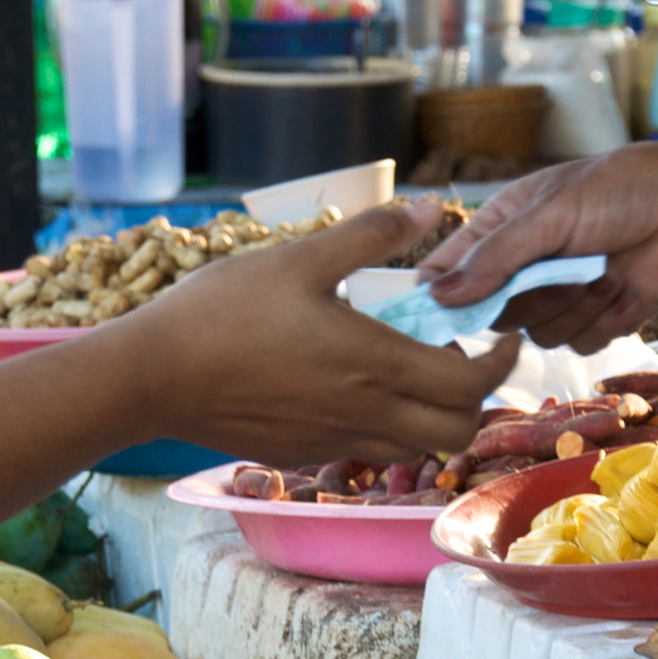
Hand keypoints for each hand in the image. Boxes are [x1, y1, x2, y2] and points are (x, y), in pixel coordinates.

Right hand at [116, 199, 520, 465]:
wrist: (154, 378)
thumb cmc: (222, 312)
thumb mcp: (299, 258)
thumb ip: (370, 234)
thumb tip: (429, 207)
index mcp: (375, 364)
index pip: (472, 384)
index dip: (500, 361)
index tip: (502, 333)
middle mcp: (365, 414)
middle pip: (457, 432)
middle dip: (475, 398)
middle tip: (460, 356)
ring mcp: (334, 440)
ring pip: (415, 448)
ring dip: (431, 415)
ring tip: (410, 370)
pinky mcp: (304, 451)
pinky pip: (367, 449)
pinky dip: (386, 425)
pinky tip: (355, 385)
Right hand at [417, 143, 657, 352]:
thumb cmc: (622, 189)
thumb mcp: (550, 213)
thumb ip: (496, 257)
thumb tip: (440, 295)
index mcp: (500, 231)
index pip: (446, 274)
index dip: (440, 298)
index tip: (445, 312)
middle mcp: (523, 270)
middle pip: (492, 317)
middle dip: (529, 298)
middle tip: (561, 267)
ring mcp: (558, 299)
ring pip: (537, 337)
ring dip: (573, 307)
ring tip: (602, 268)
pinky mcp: (593, 321)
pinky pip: (576, 345)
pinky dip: (601, 320)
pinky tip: (620, 287)